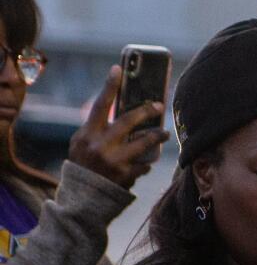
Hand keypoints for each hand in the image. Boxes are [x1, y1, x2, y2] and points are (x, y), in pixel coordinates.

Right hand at [67, 66, 168, 188]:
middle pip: (128, 121)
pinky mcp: (125, 176)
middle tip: (159, 105)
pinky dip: (146, 163)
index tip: (118, 68)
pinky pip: (144, 165)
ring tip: (165, 134)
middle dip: (147, 111)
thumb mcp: (83, 143)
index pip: (100, 105)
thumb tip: (123, 110)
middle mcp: (100, 145)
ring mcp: (114, 161)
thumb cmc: (84, 164)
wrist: (82, 196)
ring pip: (144, 143)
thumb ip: (98, 129)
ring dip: (157, 136)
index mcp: (87, 134)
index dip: (109, 86)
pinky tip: (146, 163)